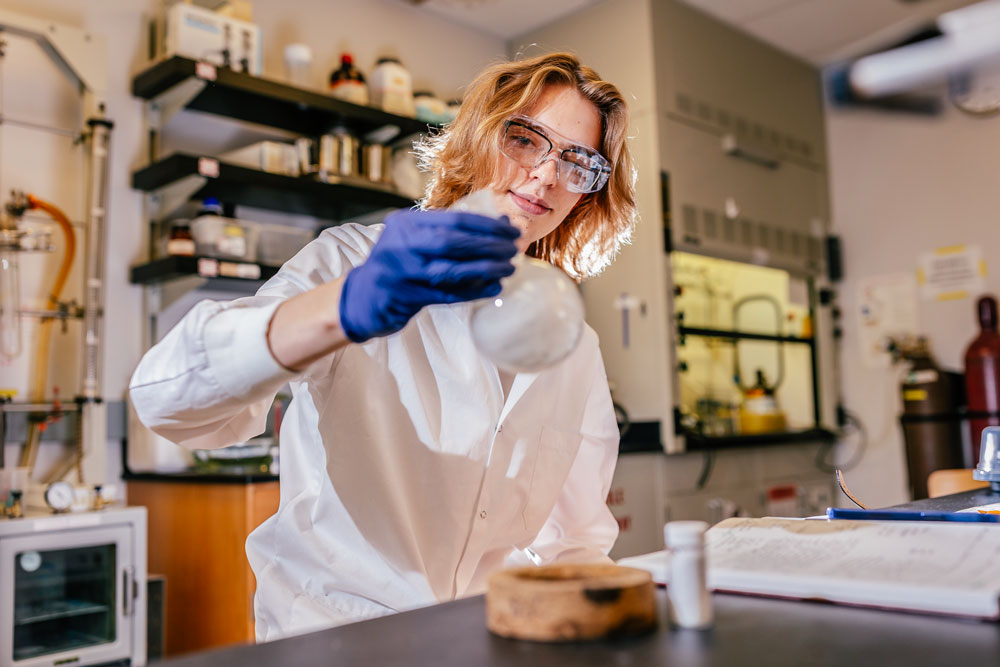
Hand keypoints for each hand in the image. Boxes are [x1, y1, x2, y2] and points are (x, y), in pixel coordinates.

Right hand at [339, 208, 519, 341]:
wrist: (364, 296)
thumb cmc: (400, 264)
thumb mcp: (417, 239)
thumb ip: (452, 232)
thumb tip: (503, 226)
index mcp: (405, 223)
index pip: (453, 219)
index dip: (486, 225)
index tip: (510, 231)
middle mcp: (400, 244)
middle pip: (452, 242)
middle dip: (489, 245)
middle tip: (514, 249)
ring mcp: (401, 272)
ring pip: (450, 270)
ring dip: (484, 269)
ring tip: (509, 268)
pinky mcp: (405, 298)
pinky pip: (446, 294)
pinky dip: (473, 291)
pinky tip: (493, 288)